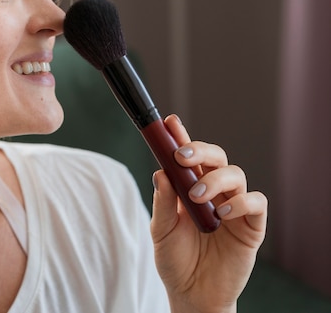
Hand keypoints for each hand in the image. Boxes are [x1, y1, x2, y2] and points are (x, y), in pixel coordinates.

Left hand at [150, 115, 267, 312]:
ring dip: (214, 179)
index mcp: (188, 188)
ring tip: (196, 196)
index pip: (187, 157)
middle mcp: (213, 192)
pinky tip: (222, 214)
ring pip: (236, 174)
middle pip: (215, 157)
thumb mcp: (161, 230)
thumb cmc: (175, 260)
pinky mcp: (251, 226)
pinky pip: (256, 203)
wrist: (191, 293)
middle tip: (181, 157)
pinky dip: (241, 202)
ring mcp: (233, 207)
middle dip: (199, 150)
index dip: (180, 137)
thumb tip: (160, 171)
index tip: (169, 123)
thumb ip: (163, 202)